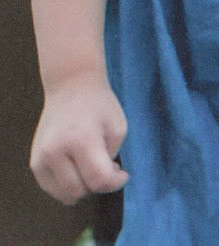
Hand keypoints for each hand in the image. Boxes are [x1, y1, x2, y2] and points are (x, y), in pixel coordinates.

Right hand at [30, 74, 128, 204]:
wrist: (70, 85)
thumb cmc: (99, 105)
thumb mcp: (117, 126)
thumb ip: (111, 157)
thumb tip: (103, 182)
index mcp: (81, 139)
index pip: (98, 179)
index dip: (114, 183)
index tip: (123, 174)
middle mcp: (56, 151)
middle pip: (79, 190)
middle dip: (97, 185)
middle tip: (107, 167)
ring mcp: (42, 158)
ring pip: (64, 194)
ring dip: (82, 187)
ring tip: (91, 166)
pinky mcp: (35, 163)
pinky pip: (52, 188)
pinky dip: (67, 185)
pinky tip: (77, 167)